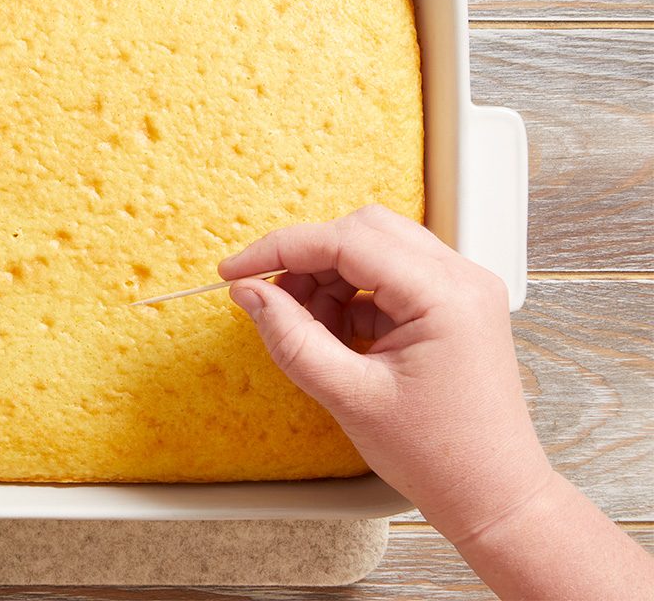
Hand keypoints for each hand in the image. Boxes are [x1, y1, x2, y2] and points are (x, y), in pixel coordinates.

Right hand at [218, 205, 549, 542]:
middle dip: (306, 258)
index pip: (347, 240)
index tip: (235, 271)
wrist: (492, 495)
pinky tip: (333, 333)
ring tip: (304, 325)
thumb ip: (291, 337)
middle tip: (267, 296)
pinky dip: (350, 295)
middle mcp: (461, 277)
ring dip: (327, 277)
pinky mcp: (452, 304)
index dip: (282, 249)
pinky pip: (389, 275)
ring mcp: (461, 288)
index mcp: (445, 293)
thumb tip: (249, 292)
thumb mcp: (348, 396)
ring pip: (374, 247)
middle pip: (363, 231)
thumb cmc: (437, 455)